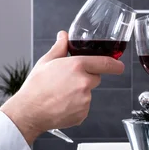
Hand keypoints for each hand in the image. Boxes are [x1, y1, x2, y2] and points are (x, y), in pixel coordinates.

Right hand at [1, 31, 124, 143]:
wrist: (29, 112)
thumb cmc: (35, 87)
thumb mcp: (46, 62)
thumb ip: (60, 47)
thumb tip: (63, 36)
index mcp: (76, 66)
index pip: (105, 62)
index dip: (115, 64)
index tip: (119, 66)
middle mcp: (84, 82)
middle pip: (96, 78)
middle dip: (87, 78)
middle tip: (67, 82)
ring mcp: (85, 99)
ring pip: (88, 93)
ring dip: (80, 93)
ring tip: (61, 95)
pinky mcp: (83, 113)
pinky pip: (84, 107)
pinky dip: (76, 106)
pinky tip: (62, 104)